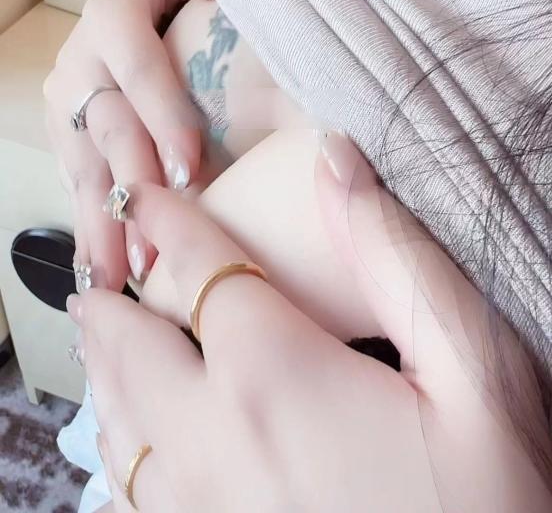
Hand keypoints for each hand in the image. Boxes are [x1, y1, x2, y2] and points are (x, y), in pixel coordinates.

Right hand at [44, 0, 227, 290]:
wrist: (124, 23)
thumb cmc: (170, 2)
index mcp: (112, 17)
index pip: (138, 66)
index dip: (162, 113)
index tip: (190, 164)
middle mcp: (81, 64)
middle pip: (109, 126)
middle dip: (135, 182)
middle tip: (160, 235)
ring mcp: (67, 108)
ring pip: (86, 168)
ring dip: (105, 224)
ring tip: (121, 276)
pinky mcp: (65, 142)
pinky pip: (75, 190)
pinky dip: (90, 235)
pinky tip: (101, 278)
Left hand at [67, 139, 549, 511]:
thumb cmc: (494, 501)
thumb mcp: (471, 367)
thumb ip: (395, 257)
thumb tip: (336, 160)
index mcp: (275, 378)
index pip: (200, 271)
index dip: (169, 222)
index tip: (146, 197)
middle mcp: (218, 443)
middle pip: (134, 351)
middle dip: (112, 302)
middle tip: (97, 275)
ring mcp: (206, 510)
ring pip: (120, 427)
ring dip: (104, 370)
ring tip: (98, 336)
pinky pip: (135, 495)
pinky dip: (120, 446)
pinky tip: (129, 437)